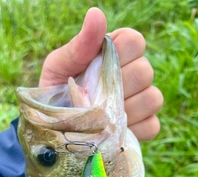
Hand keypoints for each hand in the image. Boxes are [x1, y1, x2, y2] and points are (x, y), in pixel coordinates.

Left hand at [39, 8, 162, 140]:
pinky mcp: (144, 126)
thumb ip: (79, 45)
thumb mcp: (59, 66)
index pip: (135, 42)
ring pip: (152, 98)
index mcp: (114, 54)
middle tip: (94, 97)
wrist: (55, 125)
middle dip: (117, 86)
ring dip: (125, 109)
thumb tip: (96, 14)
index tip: (96, 67)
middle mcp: (133, 75)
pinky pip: (152, 125)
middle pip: (145, 72)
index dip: (119, 53)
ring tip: (101, 116)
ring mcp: (141, 102)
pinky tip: (113, 130)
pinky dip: (135, 129)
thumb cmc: (55, 92)